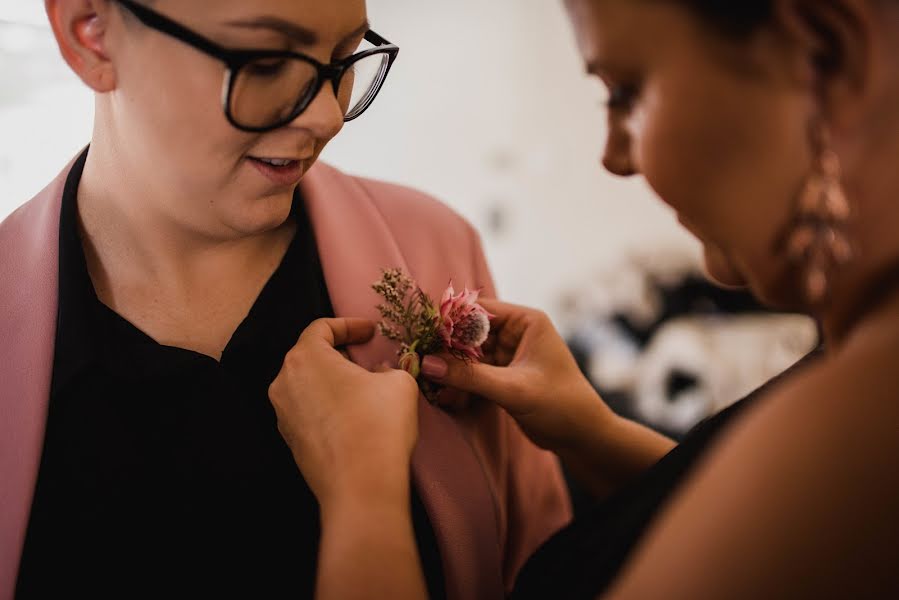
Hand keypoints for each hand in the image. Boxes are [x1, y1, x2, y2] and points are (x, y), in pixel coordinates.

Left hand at [269, 318, 420, 507]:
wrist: (361, 488)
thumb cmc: (378, 426)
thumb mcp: (398, 383)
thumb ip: (387, 367)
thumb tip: (377, 374)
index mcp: (305, 358)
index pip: (321, 328)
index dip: (349, 325)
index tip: (371, 332)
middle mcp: (284, 383)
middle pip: (311, 356)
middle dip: (341, 354)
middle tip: (369, 359)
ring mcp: (283, 415)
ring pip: (309, 385)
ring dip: (335, 382)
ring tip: (365, 389)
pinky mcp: (290, 441)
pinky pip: (309, 411)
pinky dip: (329, 406)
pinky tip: (355, 417)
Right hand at [420, 298, 610, 452]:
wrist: (583, 438)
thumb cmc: (561, 405)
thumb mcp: (514, 389)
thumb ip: (470, 376)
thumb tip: (429, 364)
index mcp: (526, 322)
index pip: (478, 310)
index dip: (450, 321)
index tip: (424, 337)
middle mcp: (516, 333)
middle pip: (469, 333)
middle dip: (447, 351)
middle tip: (423, 366)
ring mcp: (508, 356)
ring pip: (468, 356)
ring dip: (452, 372)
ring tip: (434, 388)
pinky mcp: (503, 377)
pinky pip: (473, 375)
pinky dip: (461, 386)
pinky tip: (448, 399)